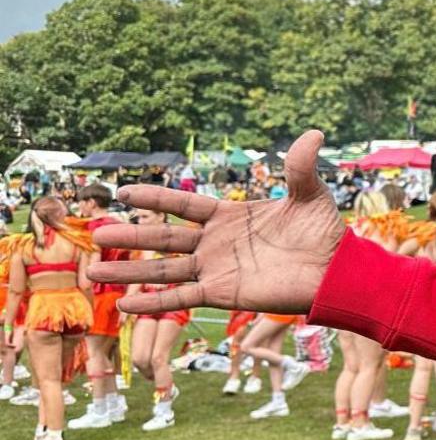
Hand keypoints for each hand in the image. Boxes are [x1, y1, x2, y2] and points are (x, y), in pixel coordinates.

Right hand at [90, 130, 346, 314]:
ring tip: (95, 269)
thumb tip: (313, 133)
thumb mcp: (310, 195)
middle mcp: (216, 243)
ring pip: (164, 269)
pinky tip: (125, 305)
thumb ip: (301, 167)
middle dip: (131, 235)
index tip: (122, 193)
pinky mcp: (222, 294)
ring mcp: (216, 269)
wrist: (336, 272)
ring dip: (131, 271)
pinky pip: (182, 298)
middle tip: (96, 231)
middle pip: (164, 238)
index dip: (154, 199)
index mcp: (229, 217)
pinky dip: (154, 303)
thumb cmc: (324, 233)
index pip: (183, 205)